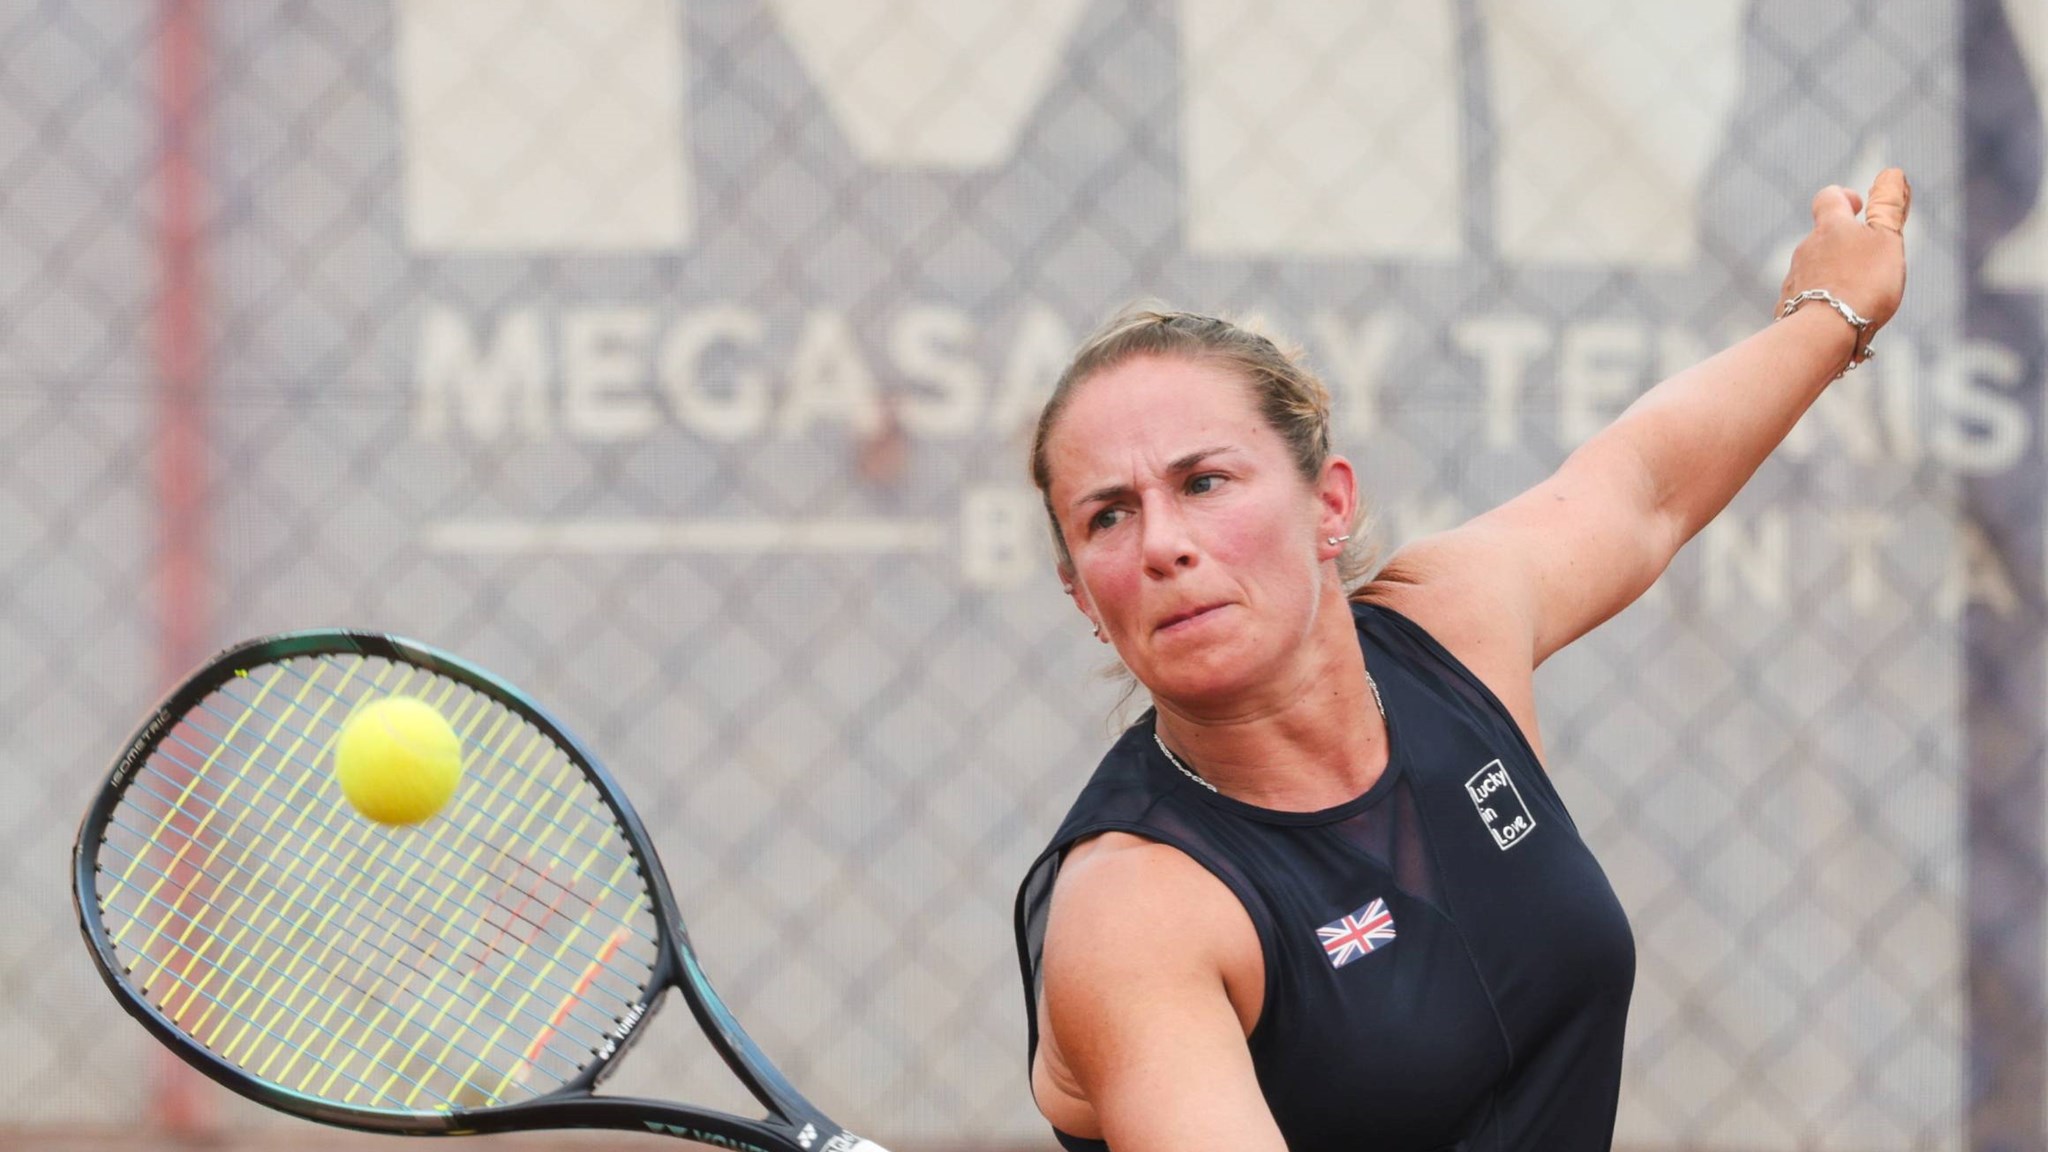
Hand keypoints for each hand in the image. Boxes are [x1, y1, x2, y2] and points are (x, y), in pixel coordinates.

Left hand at [1778, 168, 1909, 333]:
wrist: (1824, 333)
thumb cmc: (1864, 283)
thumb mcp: (1887, 240)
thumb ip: (1889, 206)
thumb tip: (1893, 172)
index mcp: (1830, 228)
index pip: (1829, 197)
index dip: (1842, 196)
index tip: (1857, 205)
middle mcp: (1805, 249)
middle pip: (1822, 238)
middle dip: (1843, 244)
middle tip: (1867, 260)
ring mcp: (1793, 279)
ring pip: (1814, 270)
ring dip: (1833, 275)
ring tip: (1857, 295)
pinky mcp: (1788, 308)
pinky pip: (1807, 299)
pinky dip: (1822, 302)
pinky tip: (1837, 319)